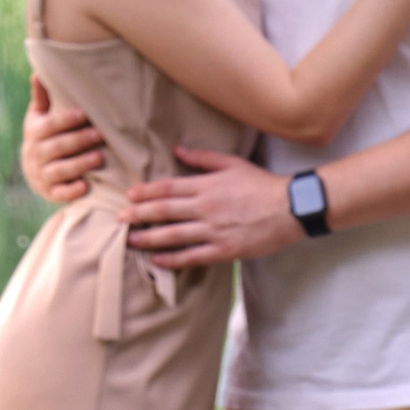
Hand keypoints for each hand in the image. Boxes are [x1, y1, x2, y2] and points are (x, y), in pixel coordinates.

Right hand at [22, 75, 104, 200]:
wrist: (35, 171)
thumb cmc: (44, 137)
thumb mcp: (39, 117)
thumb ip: (42, 97)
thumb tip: (39, 72)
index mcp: (35, 132)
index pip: (49, 125)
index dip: (65, 120)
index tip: (83, 113)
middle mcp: (35, 154)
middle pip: (57, 147)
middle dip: (78, 141)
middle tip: (100, 135)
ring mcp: (41, 175)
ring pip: (60, 170)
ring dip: (79, 164)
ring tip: (99, 159)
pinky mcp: (49, 193)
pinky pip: (59, 193)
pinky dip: (71, 192)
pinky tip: (86, 187)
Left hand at [125, 148, 301, 265]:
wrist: (291, 208)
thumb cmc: (262, 184)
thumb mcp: (233, 163)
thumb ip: (203, 158)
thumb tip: (178, 150)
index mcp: (207, 186)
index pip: (168, 188)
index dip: (146, 192)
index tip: (129, 195)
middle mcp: (206, 208)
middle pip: (164, 211)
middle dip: (139, 215)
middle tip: (119, 219)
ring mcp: (214, 231)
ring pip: (173, 235)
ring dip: (148, 238)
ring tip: (130, 240)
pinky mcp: (224, 250)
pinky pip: (192, 256)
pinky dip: (172, 259)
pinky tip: (157, 259)